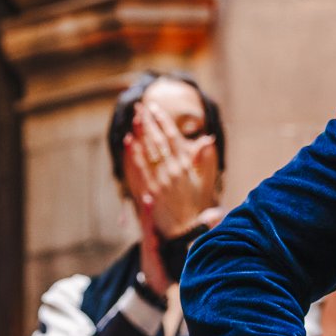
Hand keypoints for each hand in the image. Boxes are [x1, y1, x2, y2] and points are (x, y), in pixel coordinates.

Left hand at [130, 105, 219, 244]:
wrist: (185, 229)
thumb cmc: (196, 203)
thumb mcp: (204, 180)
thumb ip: (205, 159)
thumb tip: (208, 139)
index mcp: (186, 167)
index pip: (173, 138)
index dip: (163, 121)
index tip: (155, 108)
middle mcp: (172, 172)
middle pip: (157, 140)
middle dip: (148, 121)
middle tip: (141, 105)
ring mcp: (159, 182)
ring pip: (146, 151)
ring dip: (139, 132)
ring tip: (134, 117)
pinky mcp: (148, 191)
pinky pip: (138, 169)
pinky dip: (132, 154)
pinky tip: (128, 141)